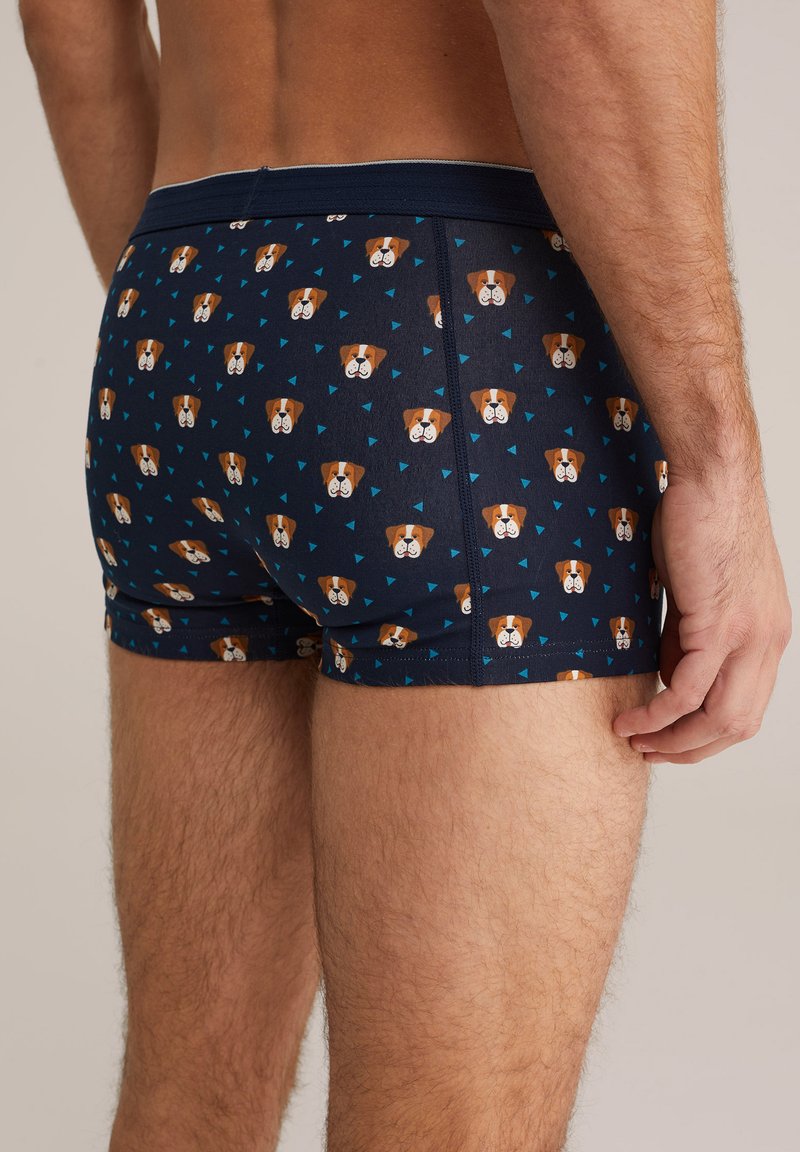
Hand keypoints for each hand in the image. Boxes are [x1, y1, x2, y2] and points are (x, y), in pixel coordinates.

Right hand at [613, 467, 791, 762]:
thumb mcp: (697, 593)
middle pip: (738, 725)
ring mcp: (748, 636)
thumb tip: (668, 675)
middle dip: (690, 750)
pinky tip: (633, 719)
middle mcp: (768, 642)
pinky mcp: (718, 624)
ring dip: (673, 740)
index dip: (707, 736)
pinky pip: (688, 689)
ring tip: (634, 742)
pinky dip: (659, 713)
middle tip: (649, 753)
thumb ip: (686, 638)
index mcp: (769, 636)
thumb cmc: (700, 522)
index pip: (747, 708)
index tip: (669, 740)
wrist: (714, 478)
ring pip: (718, 717)